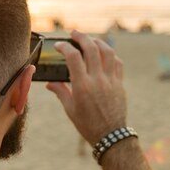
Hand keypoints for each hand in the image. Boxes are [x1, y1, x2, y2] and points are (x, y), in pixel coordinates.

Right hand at [46, 30, 126, 144]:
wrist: (110, 136)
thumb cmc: (87, 124)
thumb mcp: (70, 109)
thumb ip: (60, 92)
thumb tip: (49, 83)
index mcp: (82, 86)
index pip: (73, 57)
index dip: (65, 47)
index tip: (59, 45)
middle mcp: (97, 80)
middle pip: (91, 49)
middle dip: (81, 37)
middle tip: (74, 33)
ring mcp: (111, 81)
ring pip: (107, 52)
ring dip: (98, 42)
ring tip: (90, 39)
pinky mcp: (120, 84)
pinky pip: (117, 63)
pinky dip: (110, 54)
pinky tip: (104, 53)